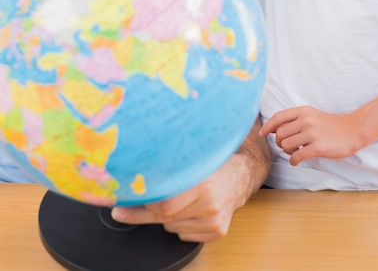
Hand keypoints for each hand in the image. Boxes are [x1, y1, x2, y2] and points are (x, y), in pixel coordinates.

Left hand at [111, 118, 270, 241]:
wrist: (241, 175)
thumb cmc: (213, 163)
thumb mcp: (193, 159)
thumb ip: (169, 168)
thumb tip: (136, 171)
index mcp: (203, 184)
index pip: (163, 205)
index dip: (141, 205)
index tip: (121, 204)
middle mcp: (209, 205)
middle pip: (164, 218)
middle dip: (143, 213)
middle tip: (123, 210)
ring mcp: (214, 221)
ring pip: (171, 227)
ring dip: (166, 216)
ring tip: (178, 198)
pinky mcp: (217, 232)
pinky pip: (184, 234)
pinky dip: (179, 224)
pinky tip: (189, 209)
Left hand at [260, 106, 358, 165]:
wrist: (352, 130)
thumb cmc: (329, 125)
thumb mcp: (311, 115)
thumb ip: (295, 119)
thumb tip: (274, 129)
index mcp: (303, 111)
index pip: (278, 117)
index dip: (267, 126)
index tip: (262, 134)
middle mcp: (306, 120)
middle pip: (280, 134)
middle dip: (279, 142)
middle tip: (286, 146)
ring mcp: (312, 133)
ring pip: (286, 145)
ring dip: (287, 152)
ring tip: (294, 152)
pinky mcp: (318, 147)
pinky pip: (296, 156)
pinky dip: (293, 161)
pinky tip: (296, 161)